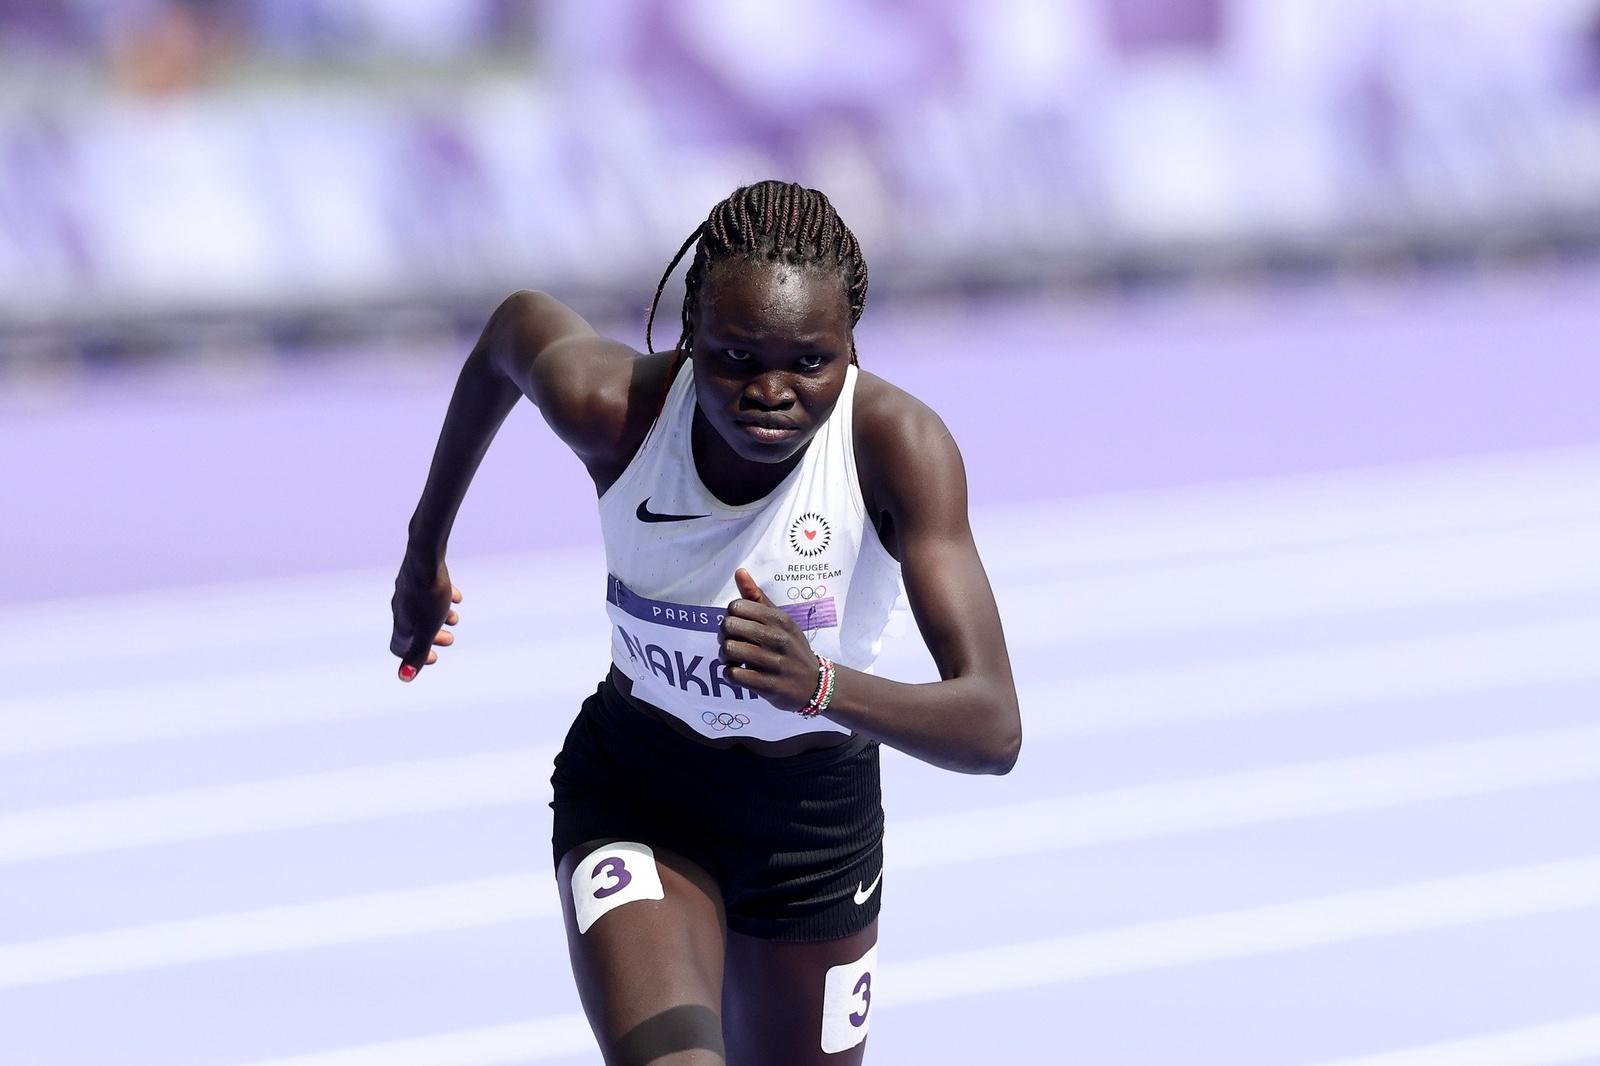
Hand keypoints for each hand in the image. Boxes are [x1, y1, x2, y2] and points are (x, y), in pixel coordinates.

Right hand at [390, 557, 460, 681]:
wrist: (425, 557)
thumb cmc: (428, 596)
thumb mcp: (427, 628)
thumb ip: (418, 652)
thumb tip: (404, 678)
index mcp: (401, 624)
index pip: (400, 648)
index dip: (414, 658)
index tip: (433, 658)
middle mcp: (400, 608)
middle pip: (413, 629)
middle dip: (432, 638)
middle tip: (450, 639)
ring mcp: (407, 590)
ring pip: (421, 610)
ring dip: (439, 618)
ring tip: (455, 618)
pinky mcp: (417, 575)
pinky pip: (428, 591)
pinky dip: (442, 598)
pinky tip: (457, 596)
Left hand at [719, 568, 819, 711]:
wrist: (815, 683)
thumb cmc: (792, 648)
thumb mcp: (781, 620)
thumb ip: (757, 597)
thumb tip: (739, 571)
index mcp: (780, 619)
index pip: (737, 606)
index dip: (730, 616)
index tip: (737, 626)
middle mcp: (778, 639)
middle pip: (729, 626)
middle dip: (724, 635)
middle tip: (732, 642)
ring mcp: (774, 663)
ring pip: (729, 649)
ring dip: (724, 655)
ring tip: (733, 658)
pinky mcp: (768, 686)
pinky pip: (733, 674)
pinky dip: (729, 673)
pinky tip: (738, 672)